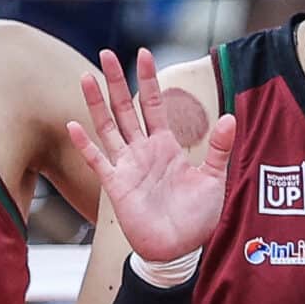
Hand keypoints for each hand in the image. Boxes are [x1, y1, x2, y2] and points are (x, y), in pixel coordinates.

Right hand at [65, 48, 235, 262]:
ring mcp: (127, 166)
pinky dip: (85, 143)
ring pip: (108, 127)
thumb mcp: (214, 179)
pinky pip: (97, 160)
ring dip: (96, 103)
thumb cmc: (197, 218)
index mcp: (166, 146)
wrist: (180, 250)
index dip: (149, 80)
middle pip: (126, 108)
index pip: (155, 104)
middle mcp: (143, 151)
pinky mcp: (116, 185)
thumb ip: (220, 148)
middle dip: (117, 81)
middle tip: (106, 54)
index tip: (144, 53)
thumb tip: (230, 117)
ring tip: (87, 76)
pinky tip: (74, 125)